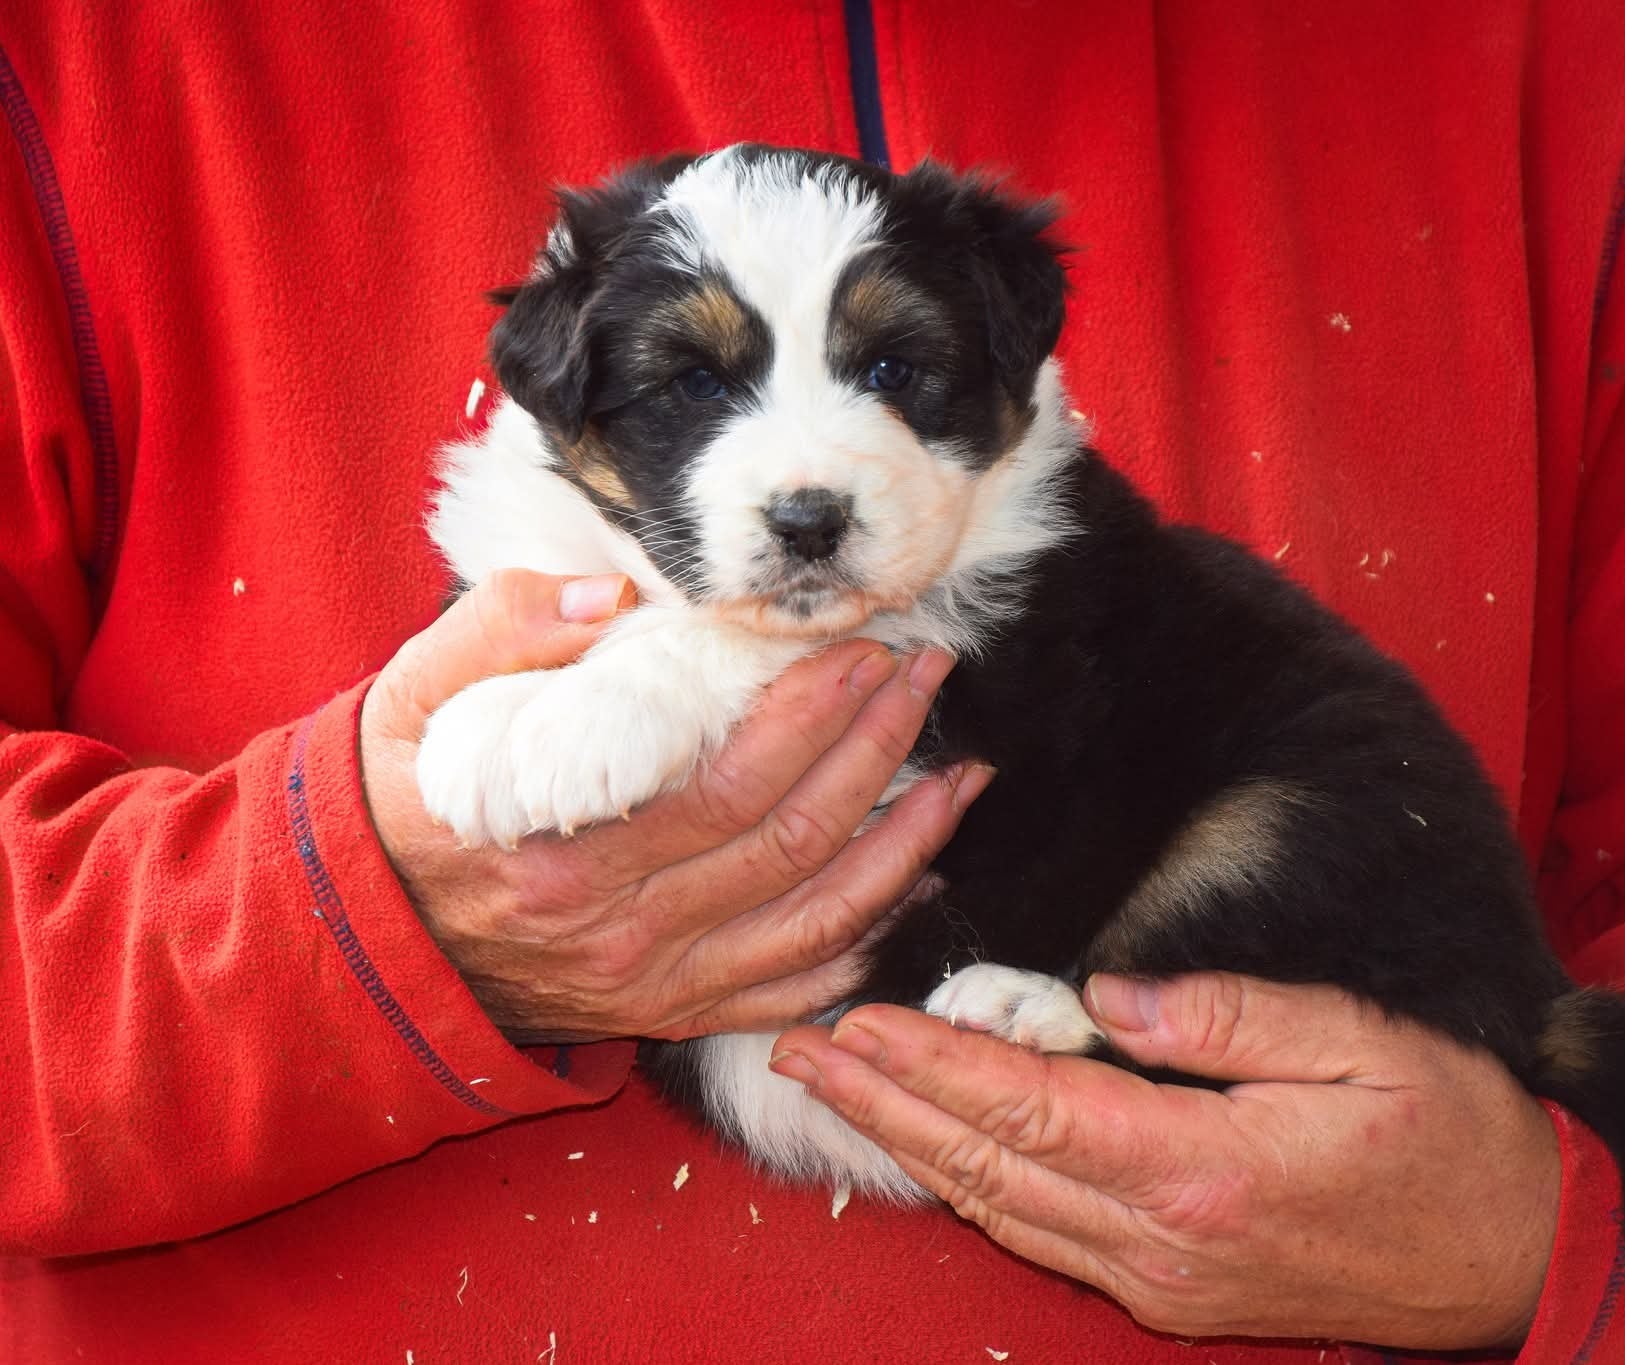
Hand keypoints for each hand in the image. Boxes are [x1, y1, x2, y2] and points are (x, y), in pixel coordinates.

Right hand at [358, 569, 989, 1042]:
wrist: (354, 934)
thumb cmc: (398, 800)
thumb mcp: (412, 698)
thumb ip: (505, 630)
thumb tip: (618, 600)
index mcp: (564, 852)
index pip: (730, 784)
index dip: (815, 717)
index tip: (865, 650)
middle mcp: (622, 934)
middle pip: (793, 843)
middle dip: (879, 751)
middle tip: (926, 676)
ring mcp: (653, 985)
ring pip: (816, 923)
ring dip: (906, 848)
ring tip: (961, 775)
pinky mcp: (668, 1013)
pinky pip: (791, 989)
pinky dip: (866, 940)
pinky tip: (916, 880)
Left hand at [771, 971, 1559, 1348]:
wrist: (1515, 1254)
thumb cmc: (1450, 1134)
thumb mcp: (1361, 1046)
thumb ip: (1229, 1013)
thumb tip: (1108, 991)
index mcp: (1203, 1172)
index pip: (1030, 1109)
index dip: (931, 1065)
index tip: (854, 1020)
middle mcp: (1163, 1242)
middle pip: (990, 1168)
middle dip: (885, 1107)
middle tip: (797, 1050)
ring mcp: (1163, 1281)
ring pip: (1004, 1212)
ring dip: (912, 1150)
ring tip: (839, 1093)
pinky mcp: (1174, 1293)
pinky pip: (1047, 1238)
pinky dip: (976, 1188)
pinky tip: (937, 1153)